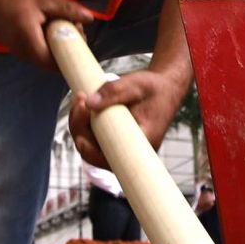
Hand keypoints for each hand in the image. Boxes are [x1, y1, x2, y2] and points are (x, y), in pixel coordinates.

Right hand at [0, 0, 96, 68]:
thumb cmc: (14, 0)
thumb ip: (67, 9)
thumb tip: (90, 18)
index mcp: (30, 41)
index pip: (55, 62)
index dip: (72, 56)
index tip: (81, 40)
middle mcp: (25, 54)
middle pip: (54, 62)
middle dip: (69, 49)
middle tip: (77, 28)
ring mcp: (23, 56)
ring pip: (48, 59)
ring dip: (60, 46)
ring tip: (66, 25)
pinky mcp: (22, 53)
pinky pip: (42, 54)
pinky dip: (51, 45)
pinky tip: (53, 28)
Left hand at [72, 66, 186, 169]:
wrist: (165, 89)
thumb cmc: (154, 89)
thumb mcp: (137, 84)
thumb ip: (114, 91)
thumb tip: (89, 103)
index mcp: (141, 144)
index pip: (108, 159)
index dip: (89, 147)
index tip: (84, 120)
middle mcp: (130, 153)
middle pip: (92, 152)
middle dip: (79, 126)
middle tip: (80, 99)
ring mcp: (121, 148)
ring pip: (89, 145)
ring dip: (79, 123)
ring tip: (81, 98)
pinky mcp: (114, 140)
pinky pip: (92, 138)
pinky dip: (84, 123)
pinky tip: (83, 104)